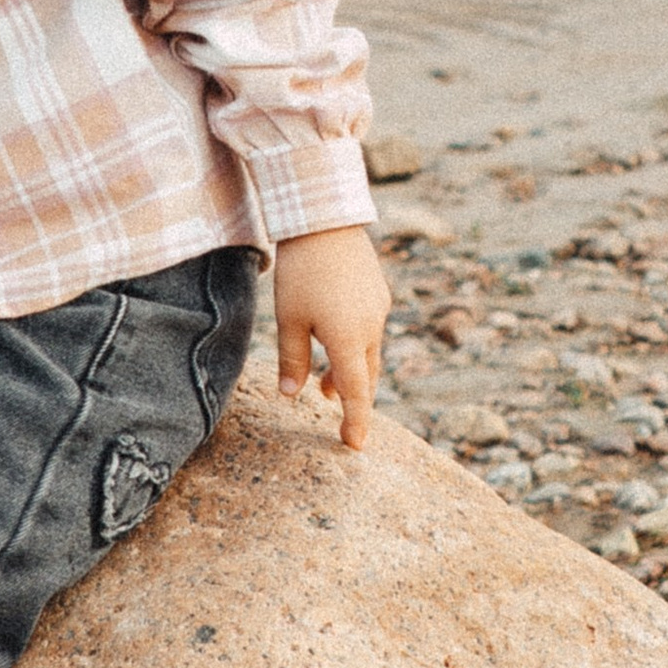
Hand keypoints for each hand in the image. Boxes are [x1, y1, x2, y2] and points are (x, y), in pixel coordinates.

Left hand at [272, 224, 389, 448]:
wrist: (325, 221)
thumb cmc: (302, 272)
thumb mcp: (289, 319)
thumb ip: (292, 360)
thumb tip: (291, 394)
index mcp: (349, 340)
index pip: (355, 393)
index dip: (355, 421)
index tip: (354, 446)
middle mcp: (371, 328)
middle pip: (365, 375)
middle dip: (352, 399)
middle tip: (340, 421)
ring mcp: (378, 309)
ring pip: (367, 352)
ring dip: (349, 371)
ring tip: (326, 387)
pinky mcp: (377, 293)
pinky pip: (369, 329)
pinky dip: (354, 345)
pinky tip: (334, 339)